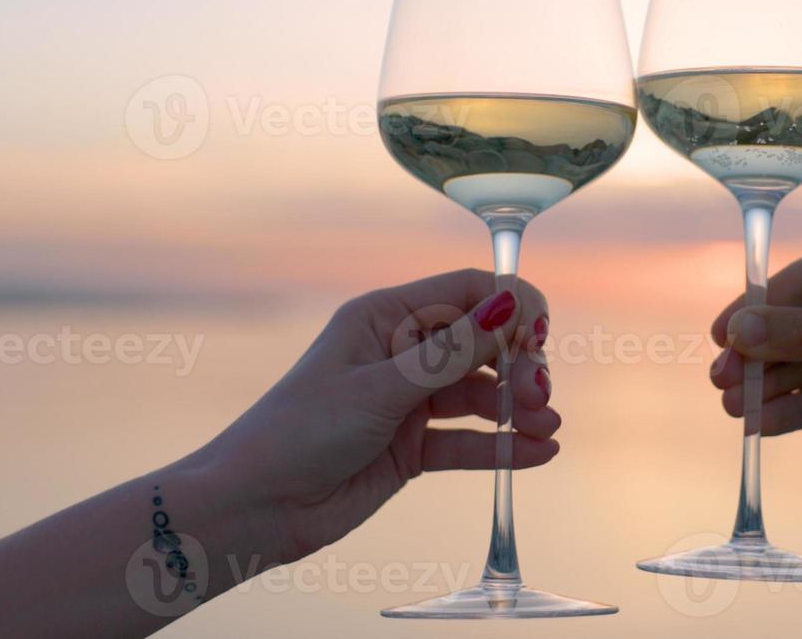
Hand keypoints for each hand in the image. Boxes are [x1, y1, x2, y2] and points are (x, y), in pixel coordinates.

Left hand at [196, 269, 558, 565]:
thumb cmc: (299, 433)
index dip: (511, 307)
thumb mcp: (380, 389)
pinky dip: (503, 445)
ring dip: (518, 408)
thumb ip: (451, 353)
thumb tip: (511, 307)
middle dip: (519, 364)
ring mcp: (408, 402)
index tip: (542, 336)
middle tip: (538, 396)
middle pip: (483, 343)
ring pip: (481, 395)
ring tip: (547, 429)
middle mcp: (401, 353)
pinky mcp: (411, 449)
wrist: (254, 509)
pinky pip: (468, 441)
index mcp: (385, 318)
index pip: (467, 292)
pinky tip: (539, 452)